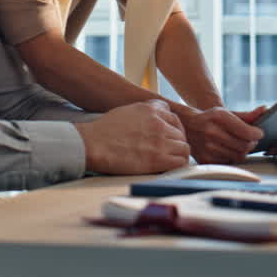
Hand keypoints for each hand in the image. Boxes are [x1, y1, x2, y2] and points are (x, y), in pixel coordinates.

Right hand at [74, 100, 189, 173]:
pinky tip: (169, 167)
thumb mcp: (127, 111)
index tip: (170, 135)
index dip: (173, 128)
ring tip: (169, 160)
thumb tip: (153, 121)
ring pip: (184, 147)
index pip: (173, 116)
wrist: (93, 143)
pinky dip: (177, 164)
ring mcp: (160, 140)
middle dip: (175, 142)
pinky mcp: (158, 158)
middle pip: (180, 133)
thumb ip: (144, 114)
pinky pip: (180, 161)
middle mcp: (158, 122)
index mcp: (150, 109)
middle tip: (168, 151)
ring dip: (178, 154)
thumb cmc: (104, 130)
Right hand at [174, 105, 263, 164]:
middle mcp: (211, 132)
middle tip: (250, 140)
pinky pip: (228, 163)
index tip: (258, 133)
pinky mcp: (205, 159)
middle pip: (244, 146)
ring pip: (238, 156)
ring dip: (242, 151)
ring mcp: (207, 147)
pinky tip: (228, 150)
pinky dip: (231, 158)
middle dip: (251, 143)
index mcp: (218, 117)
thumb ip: (247, 115)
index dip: (256, 134)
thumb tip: (265, 110)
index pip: (246, 131)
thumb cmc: (209, 119)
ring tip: (239, 145)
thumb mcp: (226, 113)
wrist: (186, 127)